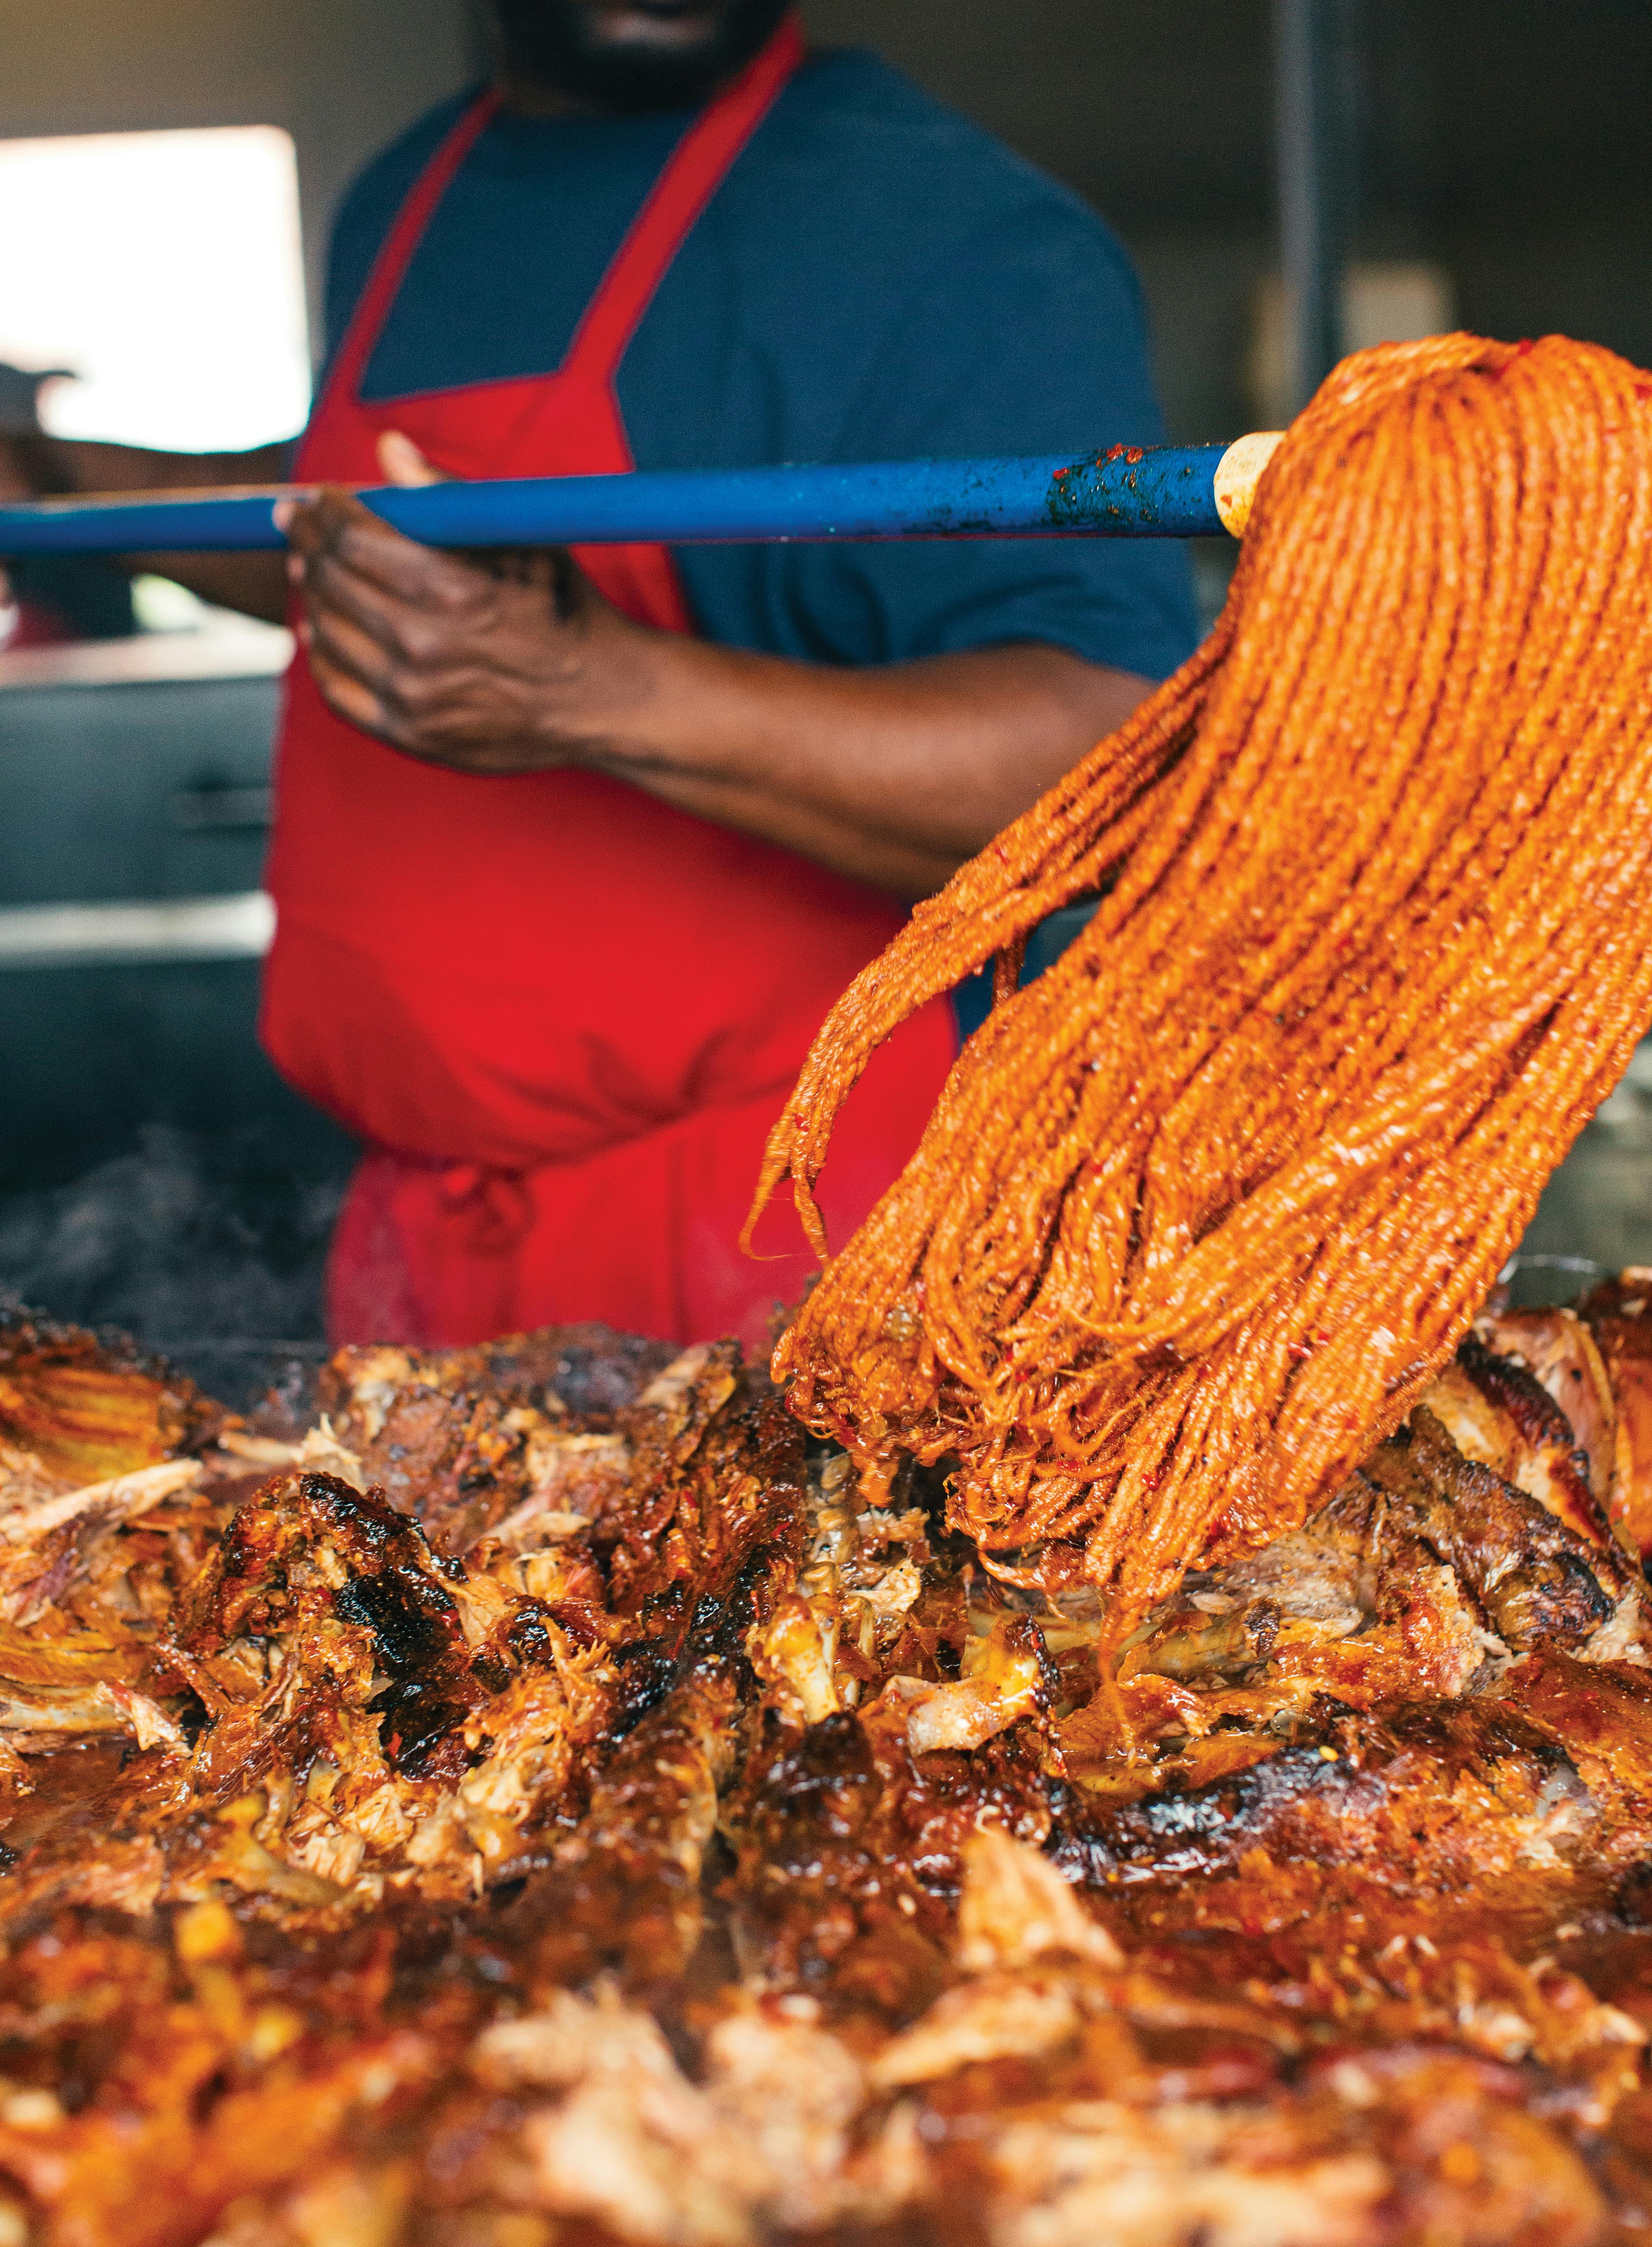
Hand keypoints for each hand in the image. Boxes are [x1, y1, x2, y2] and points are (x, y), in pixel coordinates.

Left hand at [276, 431, 661, 774]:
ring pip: (326, 633)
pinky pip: (336, 690)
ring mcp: (413, 696)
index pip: (350, 536)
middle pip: (331, 580)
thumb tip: (387, 447)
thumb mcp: (518, 539)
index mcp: (449, 589)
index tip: (311, 497)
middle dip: (307, 543)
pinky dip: (322, 655)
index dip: (321, 510)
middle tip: (299, 526)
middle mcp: (423, 645)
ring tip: (313, 573)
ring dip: (312, 595)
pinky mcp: (411, 734)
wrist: (601, 698)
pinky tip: (323, 631)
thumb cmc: (562, 609)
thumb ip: (446, 494)